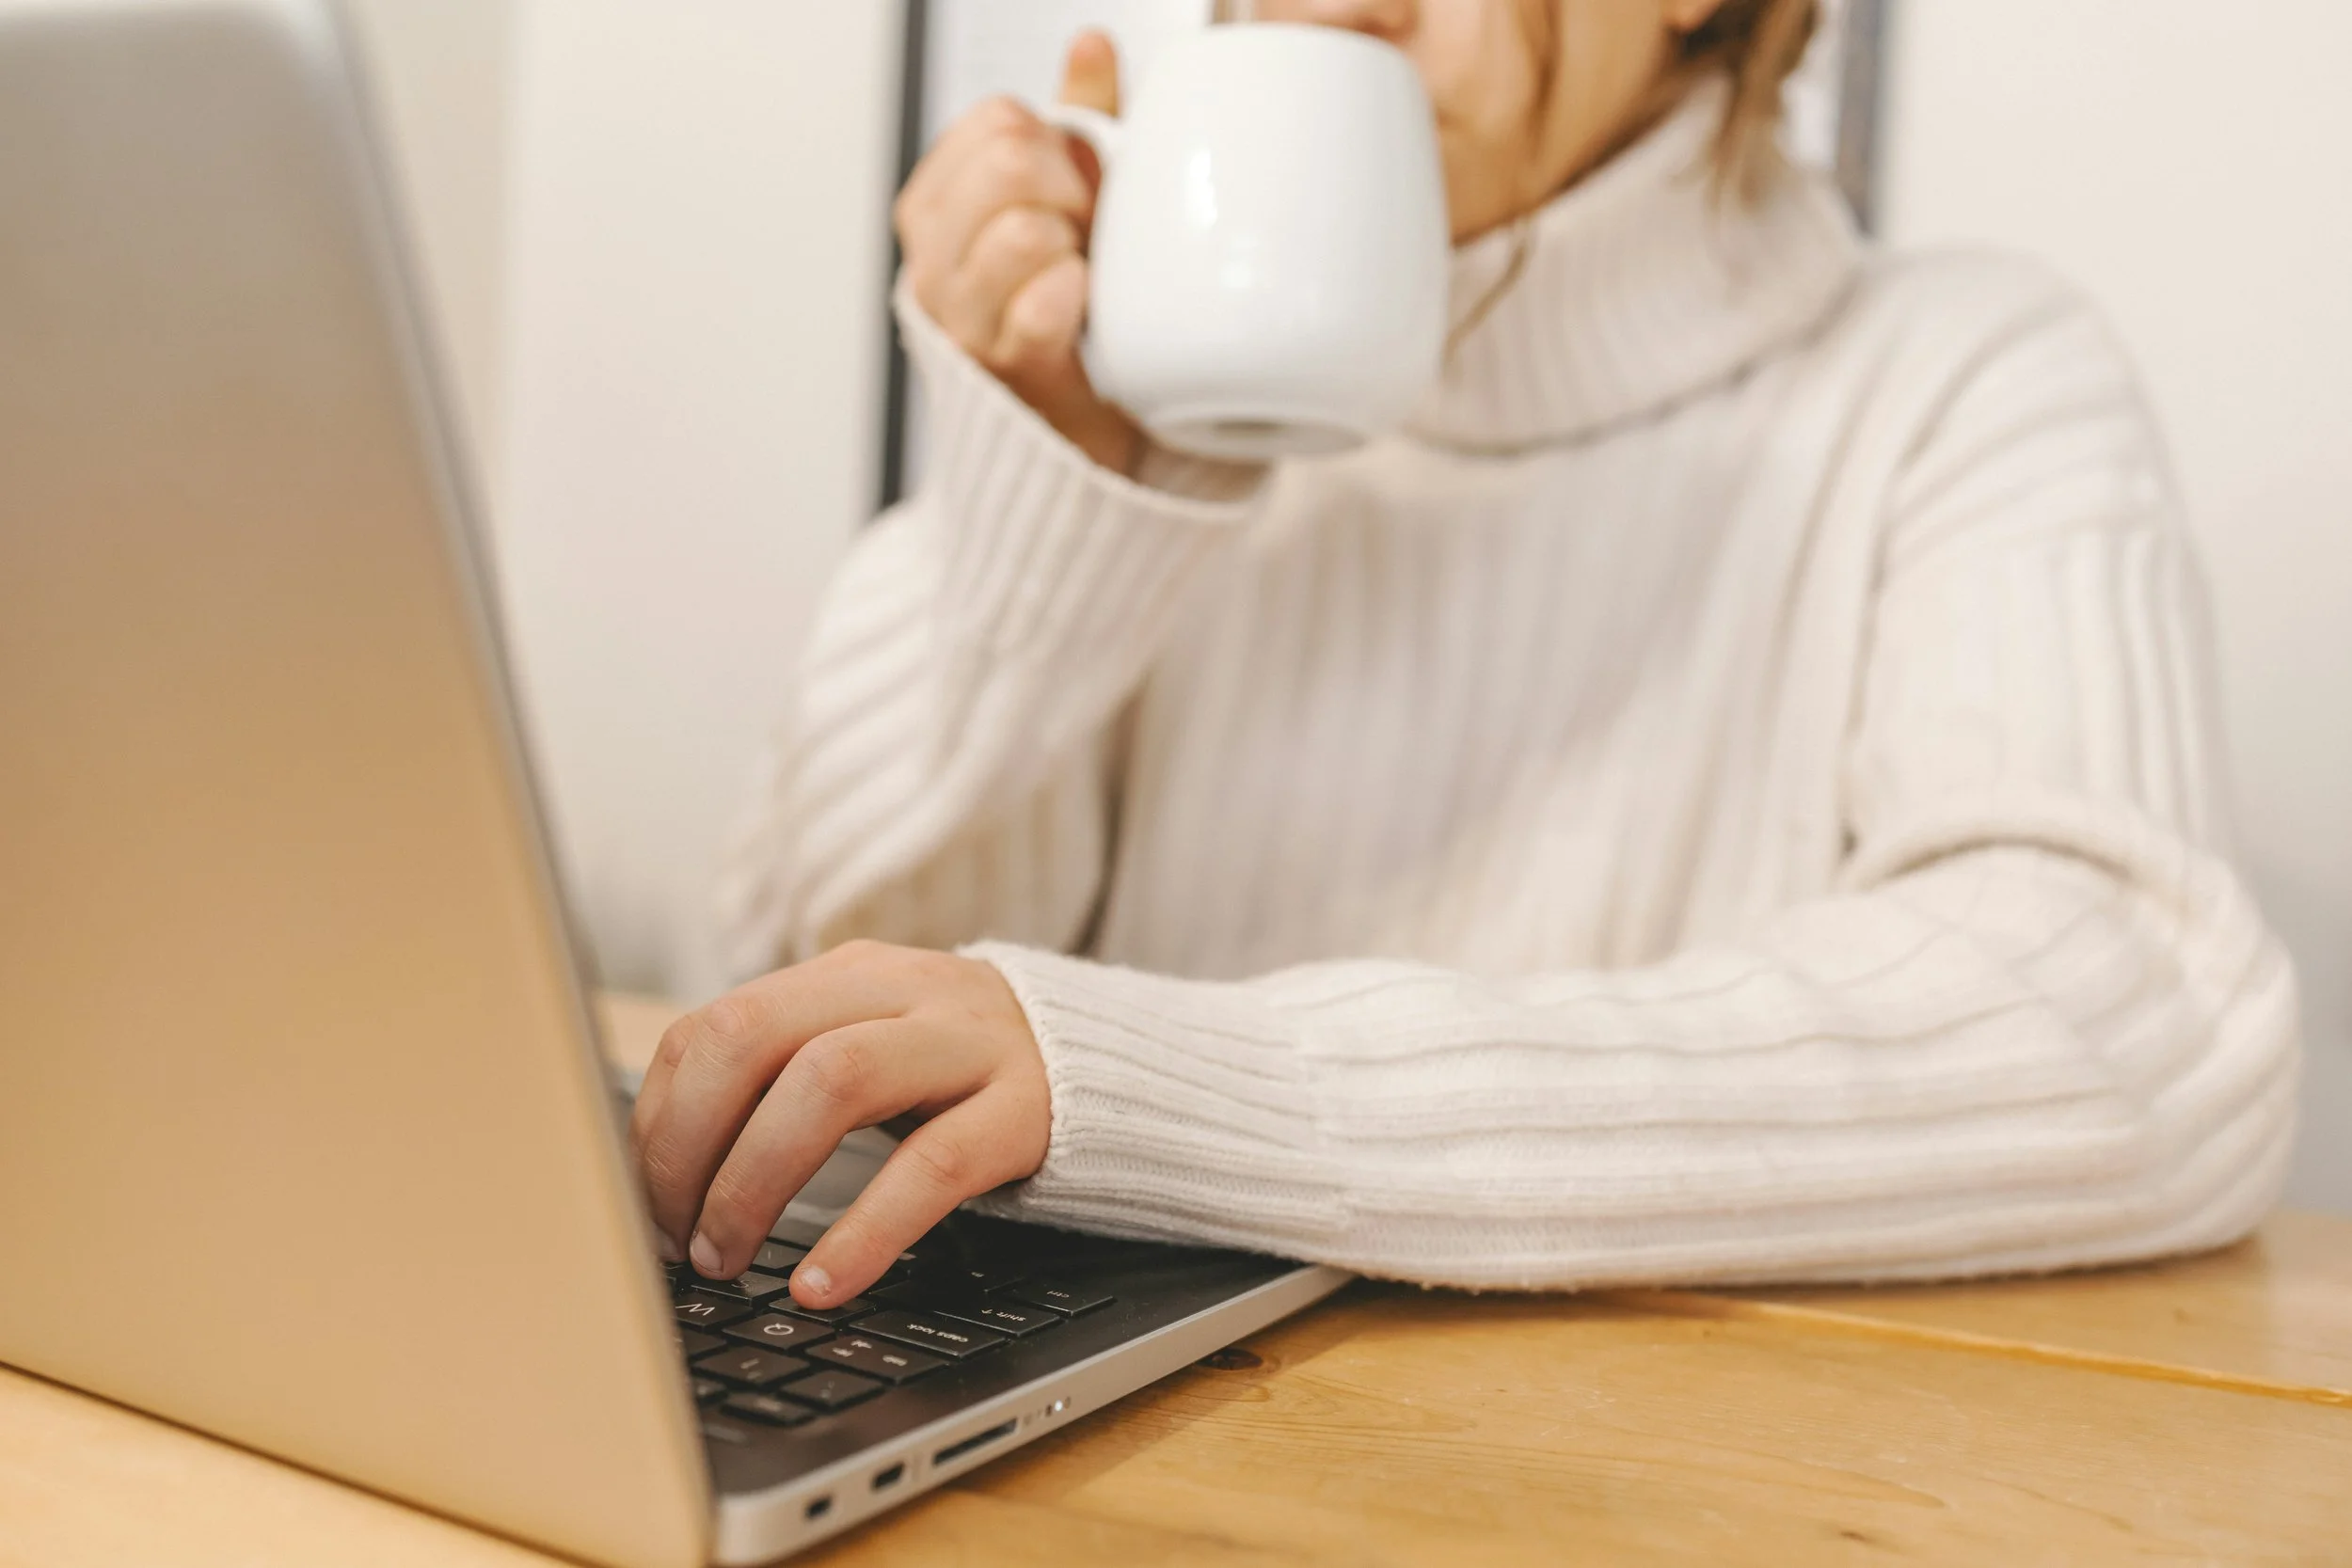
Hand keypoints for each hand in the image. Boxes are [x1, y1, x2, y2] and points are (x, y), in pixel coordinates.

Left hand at [630, 941, 1049, 1308]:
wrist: (1109, 1062)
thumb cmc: (956, 1074)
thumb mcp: (868, 1047)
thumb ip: (783, 1081)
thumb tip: (660, 1177)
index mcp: (846, 973)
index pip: (716, 1025)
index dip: (659, 1120)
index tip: (638, 1202)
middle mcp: (901, 990)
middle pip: (755, 1037)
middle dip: (688, 1147)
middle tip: (674, 1238)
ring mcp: (967, 1042)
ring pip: (831, 1082)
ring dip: (753, 1180)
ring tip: (729, 1259)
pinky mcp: (1026, 1108)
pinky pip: (933, 1167)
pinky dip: (865, 1232)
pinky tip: (823, 1283)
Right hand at [894, 30, 1142, 474]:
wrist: (1069, 446)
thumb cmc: (1067, 325)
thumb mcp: (1070, 211)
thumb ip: (1079, 129)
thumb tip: (1090, 46)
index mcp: (937, 210)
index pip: (994, 122)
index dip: (1055, 144)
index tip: (1076, 192)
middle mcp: (931, 263)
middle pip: (1006, 162)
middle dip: (1068, 188)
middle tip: (1086, 238)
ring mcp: (960, 322)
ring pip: (1024, 229)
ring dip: (1076, 247)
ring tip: (1084, 280)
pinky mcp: (1006, 373)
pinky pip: (1043, 305)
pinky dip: (1075, 296)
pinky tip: (1083, 308)